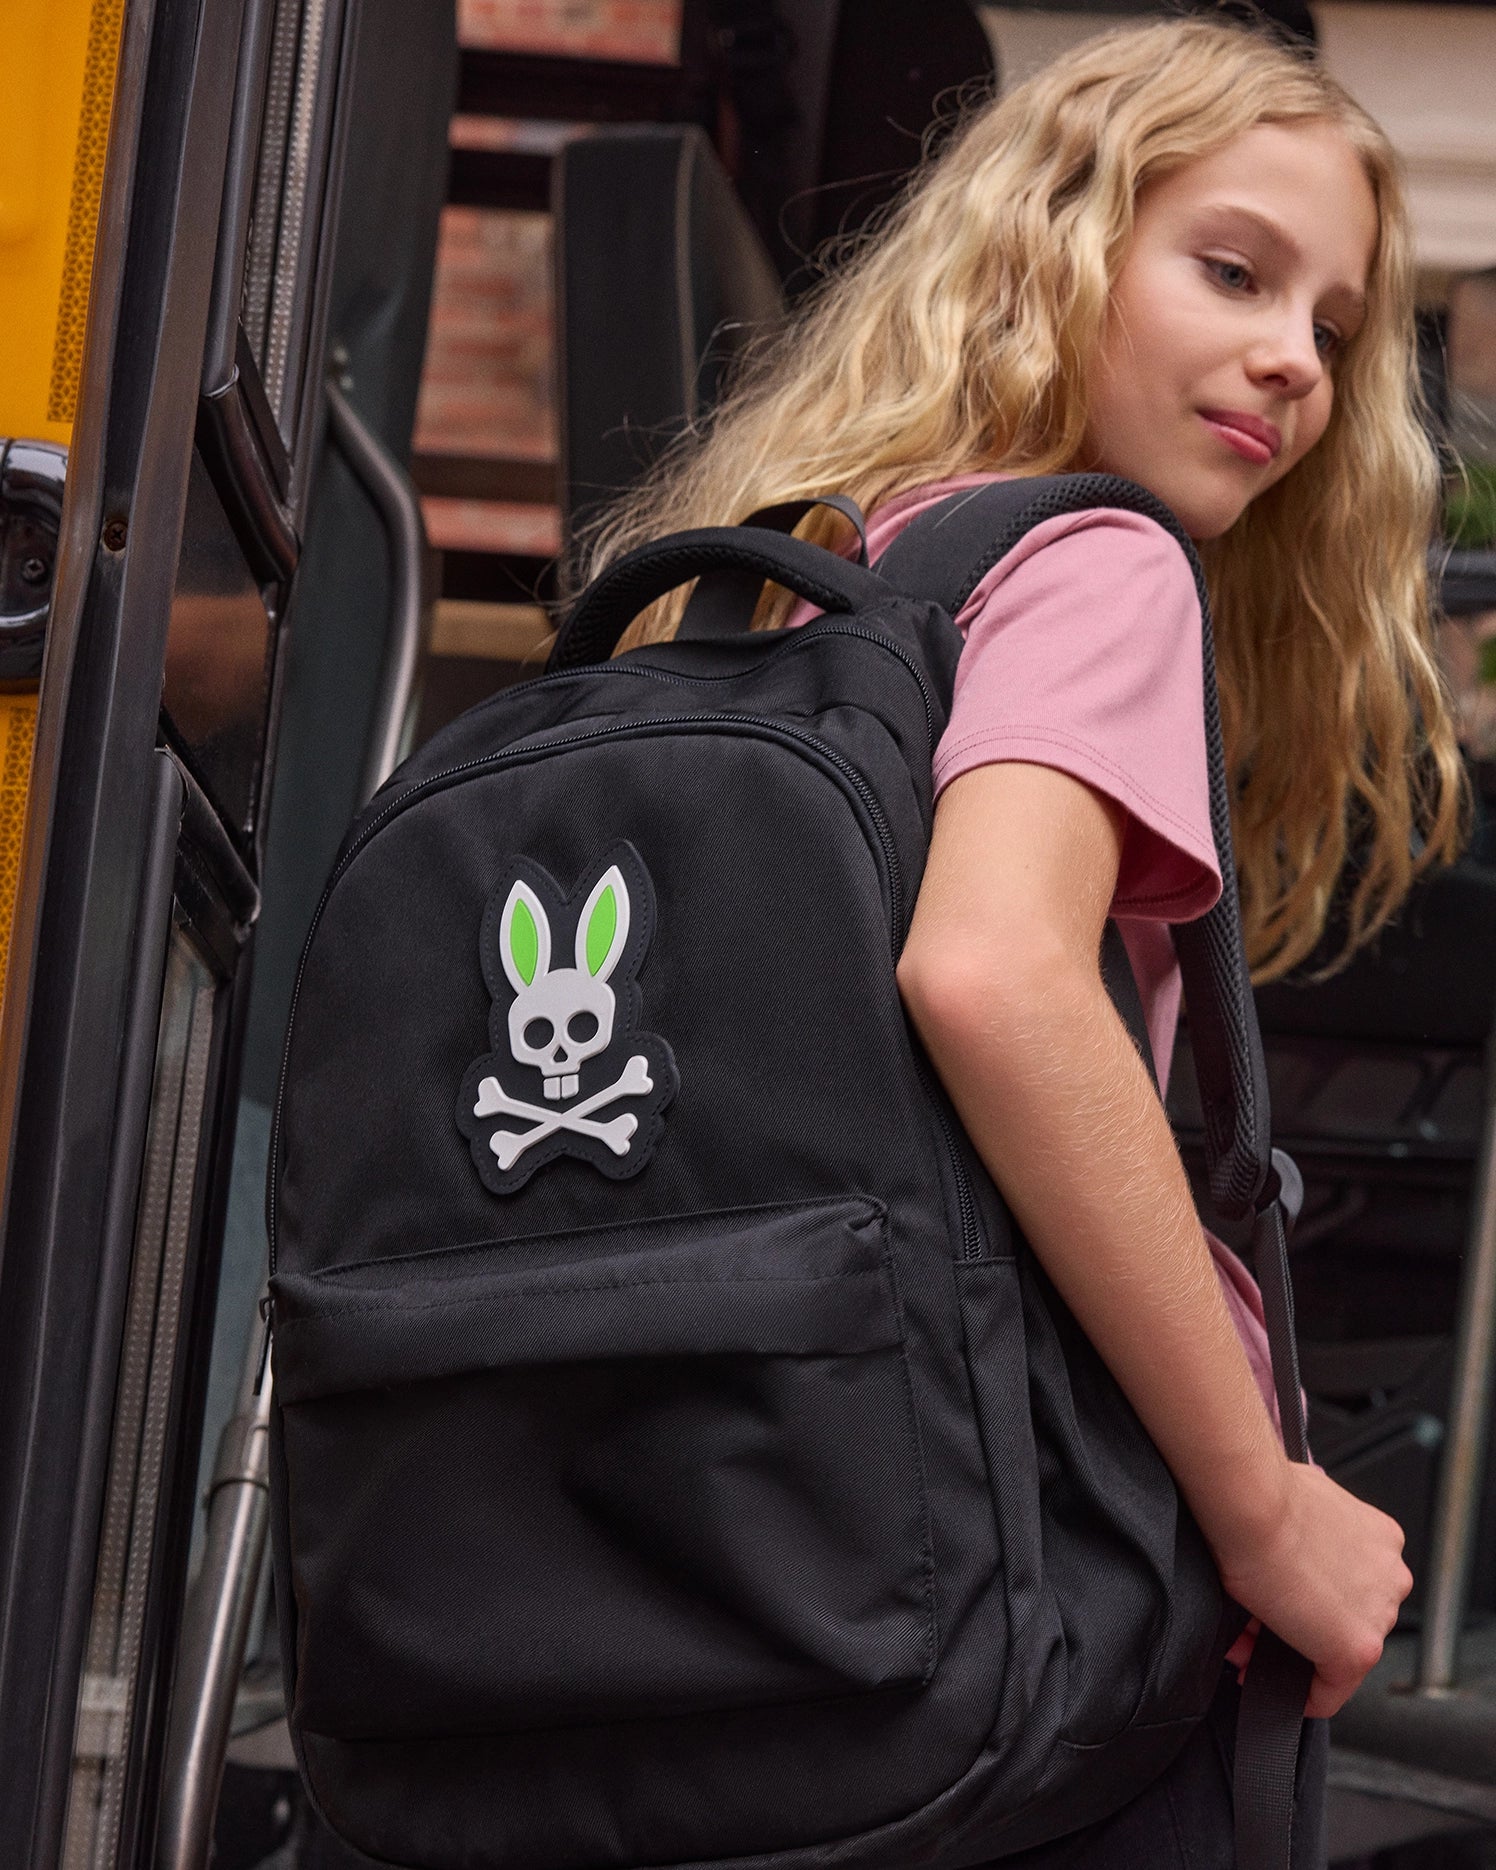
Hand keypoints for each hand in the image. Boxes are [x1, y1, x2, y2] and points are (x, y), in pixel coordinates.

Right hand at [1215, 1463, 1411, 1717]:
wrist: (1254, 1504)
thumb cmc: (1265, 1493)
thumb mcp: (1300, 1504)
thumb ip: (1308, 1535)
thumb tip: (1283, 1554)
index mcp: (1381, 1540)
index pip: (1353, 1586)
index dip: (1310, 1599)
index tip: (1283, 1605)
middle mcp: (1391, 1578)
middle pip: (1344, 1620)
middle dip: (1298, 1628)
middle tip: (1256, 1628)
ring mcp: (1378, 1616)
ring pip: (1335, 1652)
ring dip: (1290, 1652)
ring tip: (1244, 1646)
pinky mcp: (1356, 1650)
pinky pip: (1330, 1690)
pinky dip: (1299, 1692)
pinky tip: (1264, 1678)